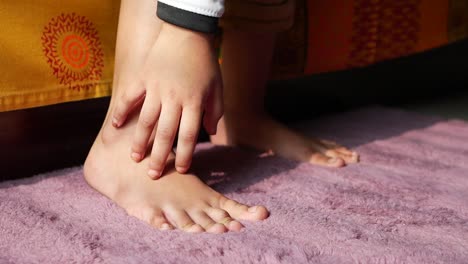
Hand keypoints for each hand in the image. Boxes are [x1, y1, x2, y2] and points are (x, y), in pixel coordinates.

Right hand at [111, 22, 222, 178]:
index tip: (181, 170)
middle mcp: (173, 99)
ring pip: (145, 121)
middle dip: (160, 157)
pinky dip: (121, 113)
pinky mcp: (142, 78)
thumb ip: (215, 112)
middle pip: (165, 134)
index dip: (185, 155)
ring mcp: (155, 88)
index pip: (188, 136)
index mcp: (194, 103)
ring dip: (139, 141)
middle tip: (154, 175)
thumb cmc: (205, 64)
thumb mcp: (217, 88)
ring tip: (135, 158)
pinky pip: (128, 98)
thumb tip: (209, 133)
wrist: (187, 34)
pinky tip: (116, 128)